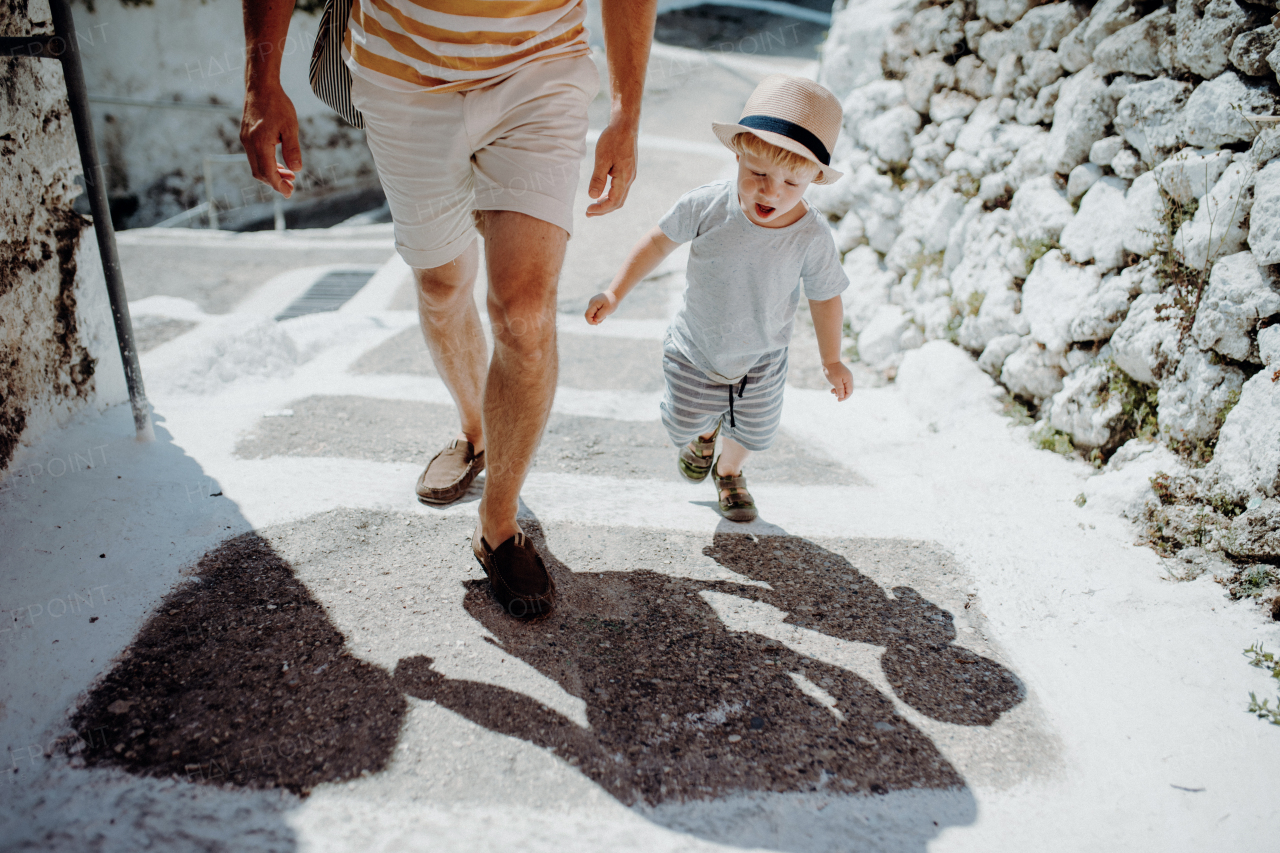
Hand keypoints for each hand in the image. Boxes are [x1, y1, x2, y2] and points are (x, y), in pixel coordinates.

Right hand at [240, 80, 300, 197]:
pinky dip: (267, 164)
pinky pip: (255, 157)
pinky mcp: (246, 136)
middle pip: (259, 173)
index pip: (268, 172)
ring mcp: (246, 140)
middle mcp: (249, 143)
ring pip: (256, 166)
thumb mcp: (291, 127)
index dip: (278, 185)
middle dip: (275, 183)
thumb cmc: (278, 104)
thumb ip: (292, 149)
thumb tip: (296, 170)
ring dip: (271, 174)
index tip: (289, 192)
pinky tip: (280, 165)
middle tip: (291, 187)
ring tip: (289, 176)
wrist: (260, 86)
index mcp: (260, 143)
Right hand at [584, 291, 617, 324]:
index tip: (597, 323)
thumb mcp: (608, 309)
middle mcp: (591, 303)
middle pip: (588, 315)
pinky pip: (593, 312)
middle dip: (595, 320)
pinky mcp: (593, 305)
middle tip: (604, 318)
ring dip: (597, 317)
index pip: (587, 315)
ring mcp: (591, 303)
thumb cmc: (612, 301)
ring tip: (605, 314)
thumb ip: (600, 315)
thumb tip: (595, 320)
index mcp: (593, 303)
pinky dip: (598, 315)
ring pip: (591, 314)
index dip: (590, 321)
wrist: (614, 294)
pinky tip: (603, 312)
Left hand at [586, 116, 637, 216]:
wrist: (625, 125)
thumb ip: (598, 179)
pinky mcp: (628, 171)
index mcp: (624, 178)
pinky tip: (601, 194)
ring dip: (607, 203)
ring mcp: (630, 175)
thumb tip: (592, 196)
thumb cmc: (613, 139)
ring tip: (594, 206)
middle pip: (618, 202)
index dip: (600, 209)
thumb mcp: (602, 159)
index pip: (613, 202)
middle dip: (603, 210)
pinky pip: (620, 189)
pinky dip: (610, 195)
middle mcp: (629, 179)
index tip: (588, 210)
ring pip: (620, 196)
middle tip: (588, 213)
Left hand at [823, 361, 852, 400]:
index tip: (838, 400)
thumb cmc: (832, 371)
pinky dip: (837, 388)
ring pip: (844, 388)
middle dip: (842, 394)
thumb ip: (840, 389)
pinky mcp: (842, 377)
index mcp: (849, 379)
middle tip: (835, 396)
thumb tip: (842, 397)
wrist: (829, 361)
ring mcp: (845, 377)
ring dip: (839, 391)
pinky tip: (833, 389)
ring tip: (832, 391)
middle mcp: (849, 379)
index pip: (850, 391)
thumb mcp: (835, 381)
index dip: (845, 397)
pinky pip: (841, 384)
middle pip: (848, 390)